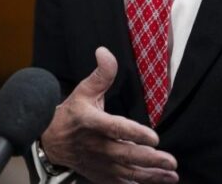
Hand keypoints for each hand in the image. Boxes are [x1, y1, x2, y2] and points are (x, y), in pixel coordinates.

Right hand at [41, 47, 178, 183]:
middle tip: (171, 160)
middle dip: (149, 159)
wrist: (50, 142)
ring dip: (150, 175)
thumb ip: (101, 74)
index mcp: (92, 122)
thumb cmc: (71, 114)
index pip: (115, 128)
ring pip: (127, 171)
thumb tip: (105, 51)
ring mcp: (99, 163)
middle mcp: (96, 145)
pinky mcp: (100, 174)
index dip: (134, 134)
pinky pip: (121, 182)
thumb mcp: (84, 91)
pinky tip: (157, 182)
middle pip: (125, 154)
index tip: (154, 137)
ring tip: (171, 175)